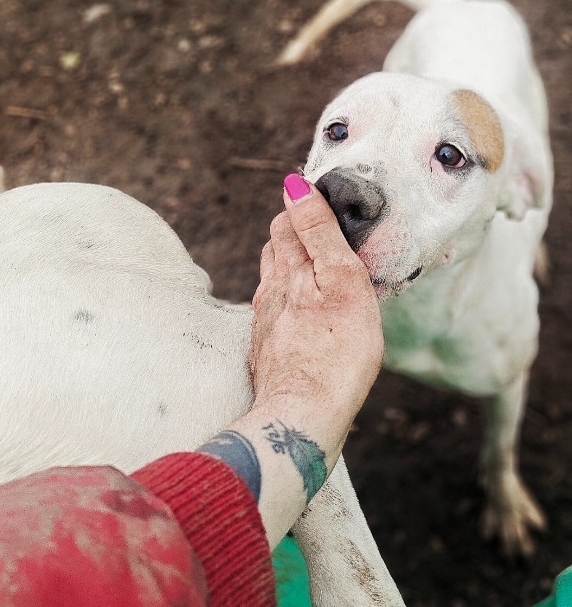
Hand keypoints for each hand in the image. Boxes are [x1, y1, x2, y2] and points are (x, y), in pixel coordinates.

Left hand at [250, 174, 382, 470]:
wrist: (302, 420)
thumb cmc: (335, 351)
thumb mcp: (341, 281)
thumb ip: (318, 233)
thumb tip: (294, 186)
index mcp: (288, 271)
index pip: (285, 224)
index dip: (301, 208)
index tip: (315, 196)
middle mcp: (269, 294)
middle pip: (275, 251)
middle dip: (292, 234)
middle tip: (316, 227)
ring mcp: (265, 326)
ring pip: (273, 284)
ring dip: (288, 269)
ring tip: (310, 266)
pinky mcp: (267, 356)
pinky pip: (275, 317)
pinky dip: (287, 305)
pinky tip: (300, 316)